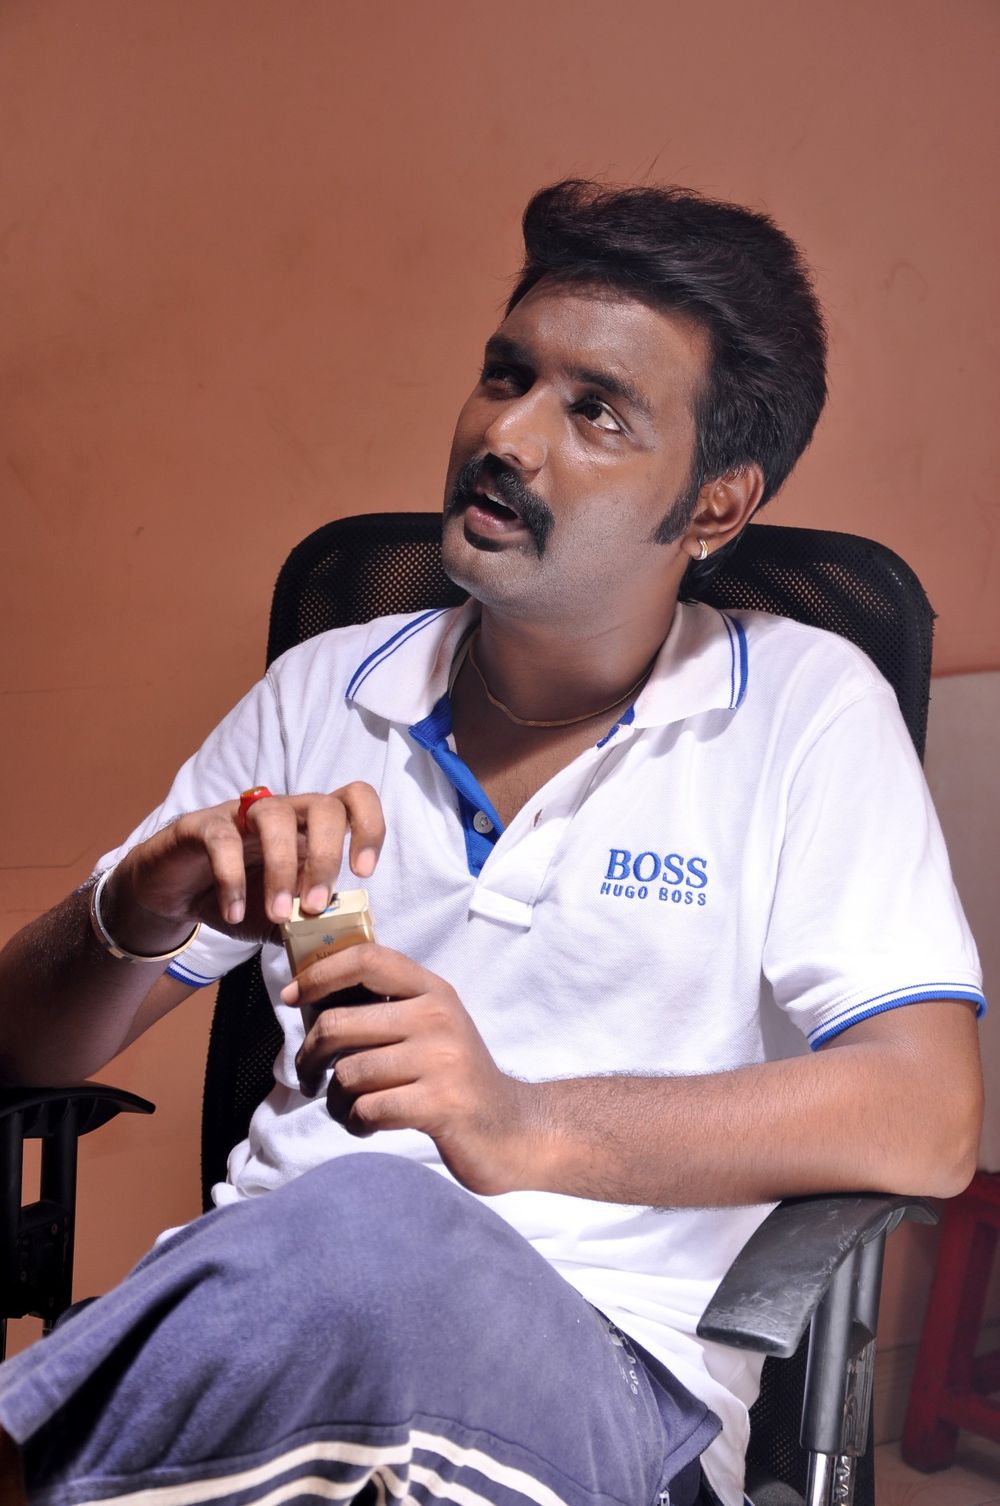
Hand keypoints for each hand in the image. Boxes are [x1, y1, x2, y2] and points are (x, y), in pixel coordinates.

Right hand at [105, 784, 385, 950]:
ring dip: (282, 869)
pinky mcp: (203, 825)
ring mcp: (243, 814)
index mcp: (312, 828)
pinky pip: (223, 841)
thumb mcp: (284, 919)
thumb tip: (349, 950)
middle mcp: (284, 812)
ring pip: (276, 818)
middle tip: (315, 907)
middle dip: (326, 858)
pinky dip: (233, 880)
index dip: (369, 827)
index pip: (355, 799)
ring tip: (279, 914)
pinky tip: (235, 913)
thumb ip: (313, 928)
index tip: (363, 873)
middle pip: (324, 807)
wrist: (177, 896)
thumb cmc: (242, 900)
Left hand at [285, 944, 544, 1195]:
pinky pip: (367, 1109)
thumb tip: (311, 997)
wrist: (511, 1129)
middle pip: (339, 1023)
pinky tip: (368, 1125)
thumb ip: (386, 1007)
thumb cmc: (454, 1077)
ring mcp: (441, 1060)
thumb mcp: (430, 1027)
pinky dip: (356, 1123)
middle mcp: (437, 1017)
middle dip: (310, 1055)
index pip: (367, 959)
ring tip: (349, 1108)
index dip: (320, 973)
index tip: (292, 997)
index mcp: (432, 991)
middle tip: (308, 1075)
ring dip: (336, 1099)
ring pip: (348, 1074)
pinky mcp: (440, 1104)